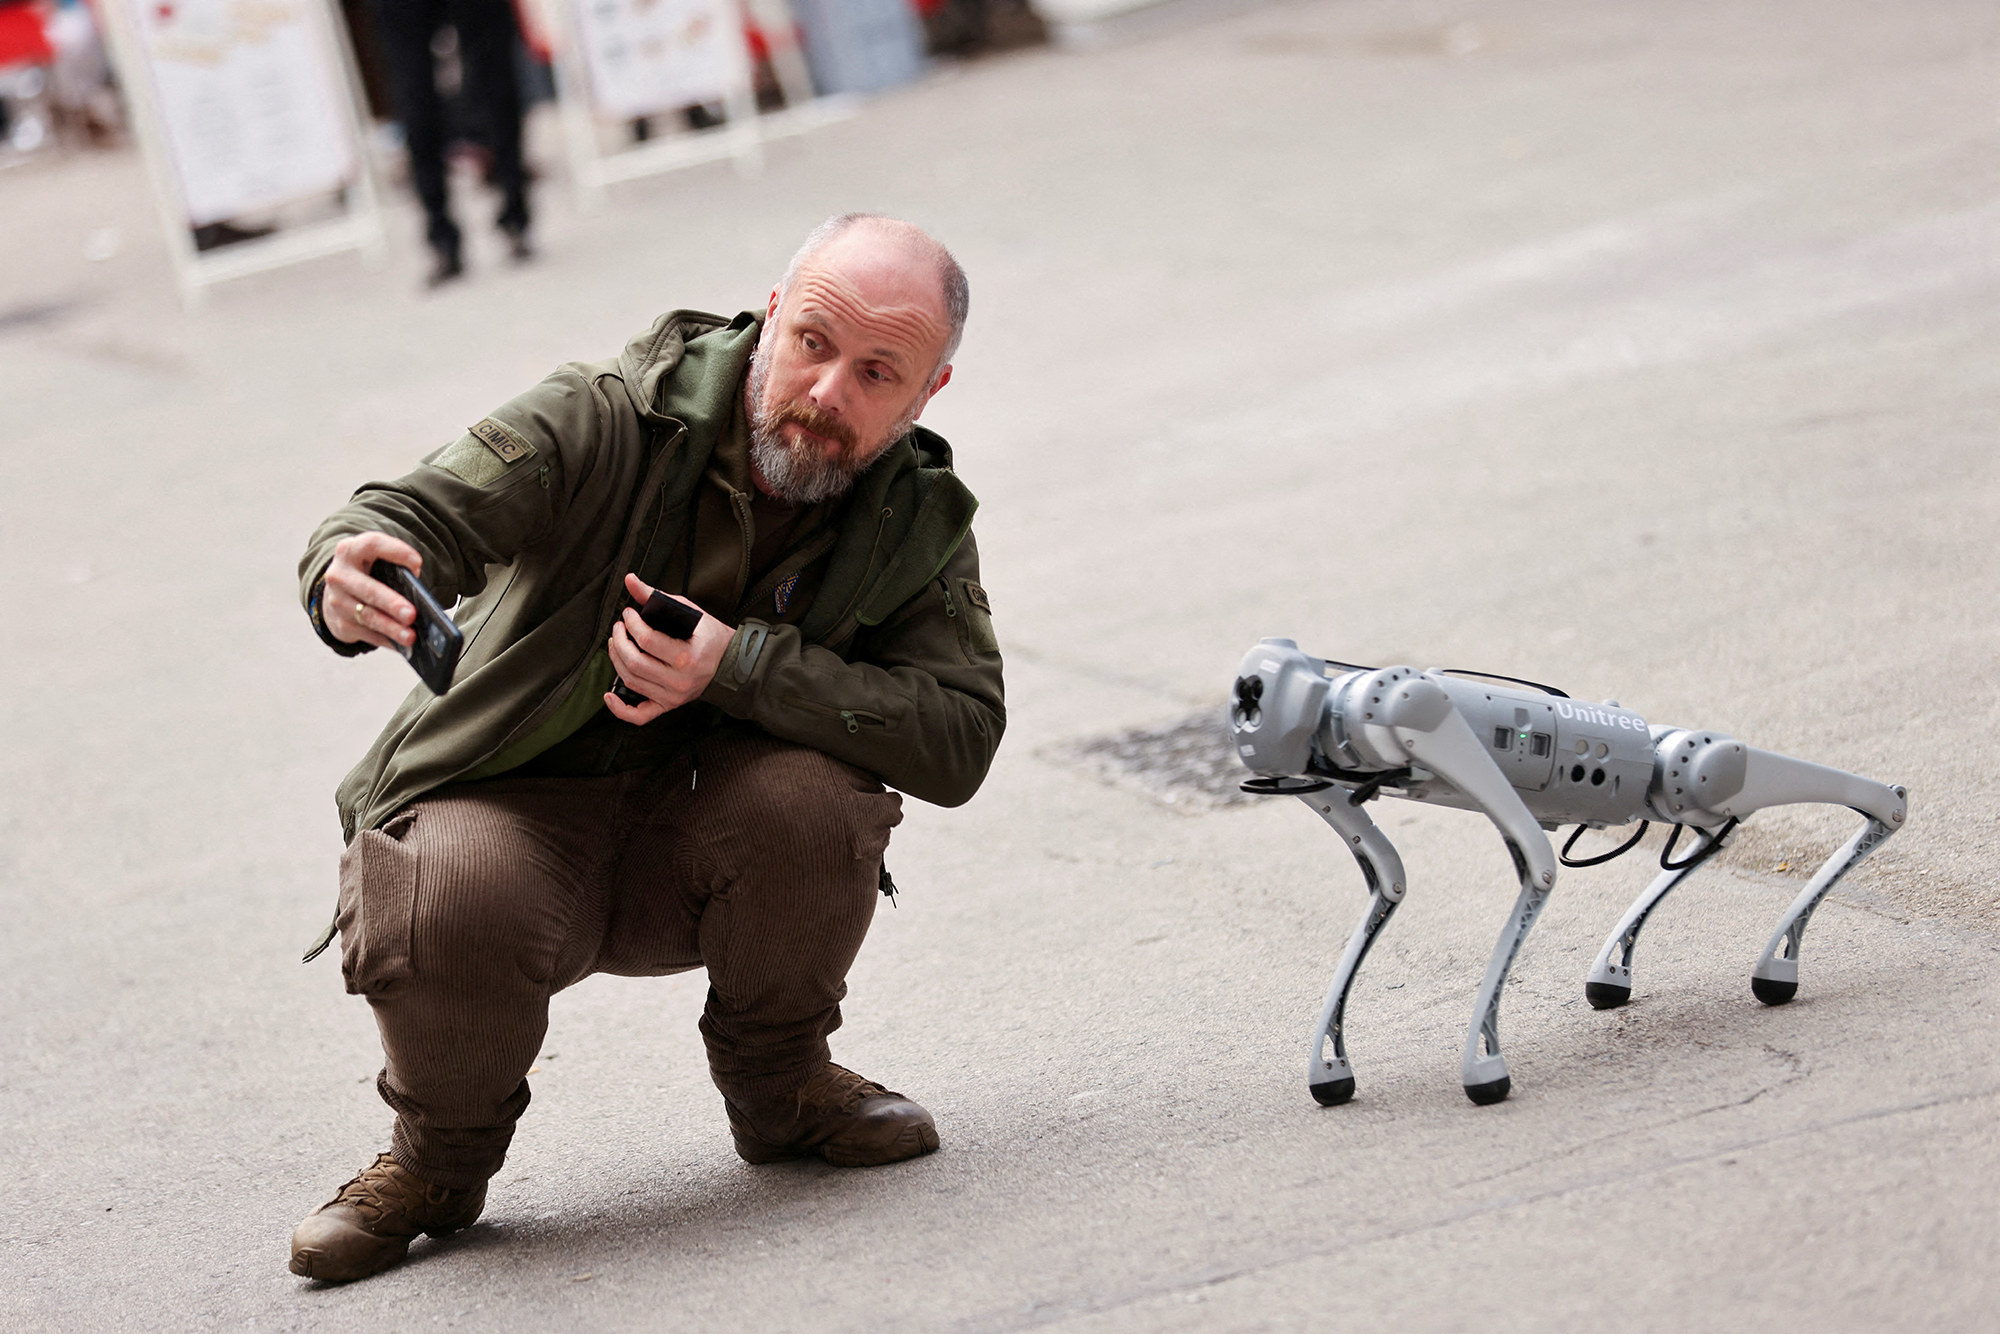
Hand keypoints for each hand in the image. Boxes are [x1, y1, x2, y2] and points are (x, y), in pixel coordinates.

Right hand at [322, 533, 421, 649]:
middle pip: (369, 589)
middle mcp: (339, 574)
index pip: (372, 545)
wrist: (337, 592)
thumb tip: (420, 598)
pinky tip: (402, 646)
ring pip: (368, 616)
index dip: (395, 552)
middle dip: (391, 603)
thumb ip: (395, 570)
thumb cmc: (368, 574)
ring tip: (411, 637)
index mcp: (351, 550)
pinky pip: (367, 634)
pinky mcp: (339, 623)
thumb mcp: (376, 563)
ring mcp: (337, 600)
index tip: (417, 563)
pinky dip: (388, 640)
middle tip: (412, 614)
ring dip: (391, 628)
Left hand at [603, 574, 731, 723]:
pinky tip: (608, 693)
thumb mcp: (689, 611)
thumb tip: (630, 580)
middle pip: (634, 663)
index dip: (632, 624)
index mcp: (687, 658)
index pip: (647, 641)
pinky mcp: (668, 705)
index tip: (628, 613)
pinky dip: (619, 708)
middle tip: (619, 627)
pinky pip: (639, 715)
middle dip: (620, 641)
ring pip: (631, 682)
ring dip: (616, 660)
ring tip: (616, 643)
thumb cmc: (710, 636)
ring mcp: (673, 697)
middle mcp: (679, 681)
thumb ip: (657, 596)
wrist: (730, 663)